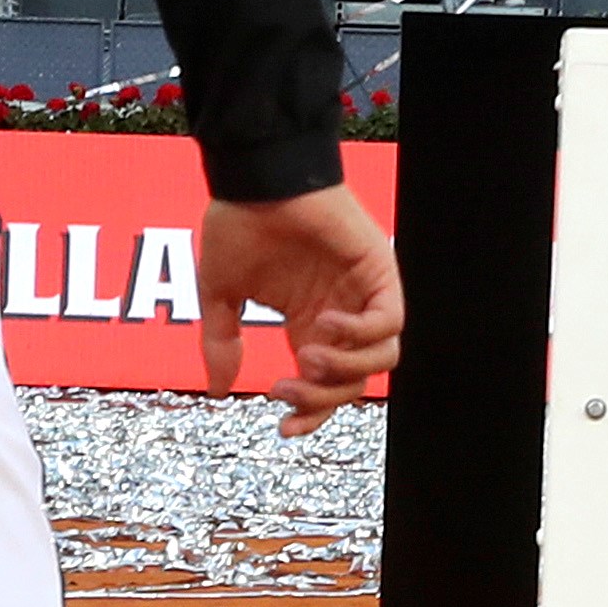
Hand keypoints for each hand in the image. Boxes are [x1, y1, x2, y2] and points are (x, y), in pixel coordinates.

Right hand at [196, 182, 398, 434]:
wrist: (255, 179)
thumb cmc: (238, 223)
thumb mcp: (220, 296)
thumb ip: (221, 344)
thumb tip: (217, 391)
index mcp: (308, 325)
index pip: (324, 387)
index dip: (309, 414)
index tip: (281, 427)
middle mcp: (339, 315)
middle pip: (353, 382)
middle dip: (320, 398)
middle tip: (284, 386)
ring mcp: (362, 294)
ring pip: (382, 359)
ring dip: (344, 369)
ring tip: (308, 355)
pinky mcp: (379, 270)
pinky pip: (390, 321)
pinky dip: (361, 334)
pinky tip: (326, 323)